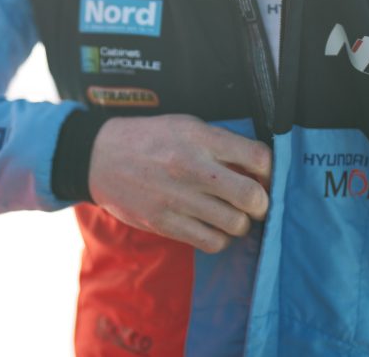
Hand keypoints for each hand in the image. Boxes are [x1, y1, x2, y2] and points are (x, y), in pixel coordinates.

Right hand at [88, 115, 271, 252]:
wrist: (99, 157)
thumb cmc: (148, 139)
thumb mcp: (185, 126)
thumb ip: (220, 143)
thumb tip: (258, 167)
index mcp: (199, 138)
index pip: (258, 158)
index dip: (269, 171)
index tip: (263, 176)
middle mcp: (191, 167)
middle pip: (252, 197)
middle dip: (260, 203)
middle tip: (253, 201)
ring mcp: (177, 198)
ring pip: (236, 224)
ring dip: (239, 222)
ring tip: (229, 213)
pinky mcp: (164, 222)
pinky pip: (211, 242)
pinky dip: (220, 238)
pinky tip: (212, 226)